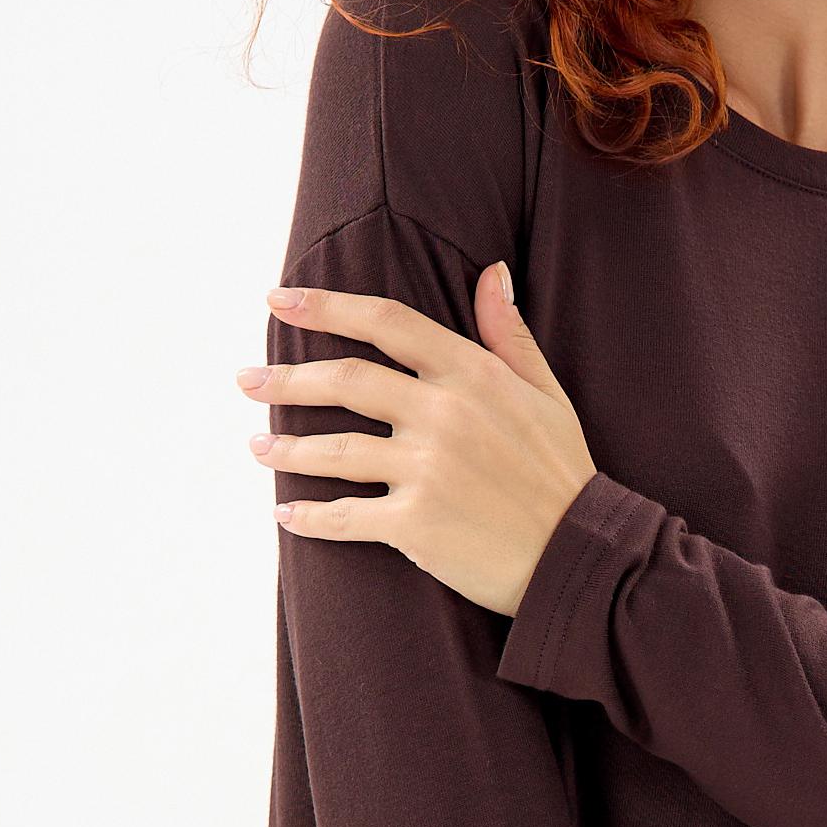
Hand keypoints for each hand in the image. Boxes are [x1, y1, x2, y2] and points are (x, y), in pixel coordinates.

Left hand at [235, 262, 595, 615]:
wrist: (581, 556)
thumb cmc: (563, 471)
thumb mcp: (546, 392)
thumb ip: (508, 332)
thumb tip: (491, 270)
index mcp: (472, 374)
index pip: (385, 323)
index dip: (326, 307)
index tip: (278, 300)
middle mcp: (444, 414)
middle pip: (345, 381)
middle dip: (285, 379)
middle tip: (245, 381)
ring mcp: (427, 470)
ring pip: (334, 450)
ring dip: (285, 450)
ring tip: (257, 448)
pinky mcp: (416, 525)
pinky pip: (345, 516)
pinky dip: (309, 517)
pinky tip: (286, 515)